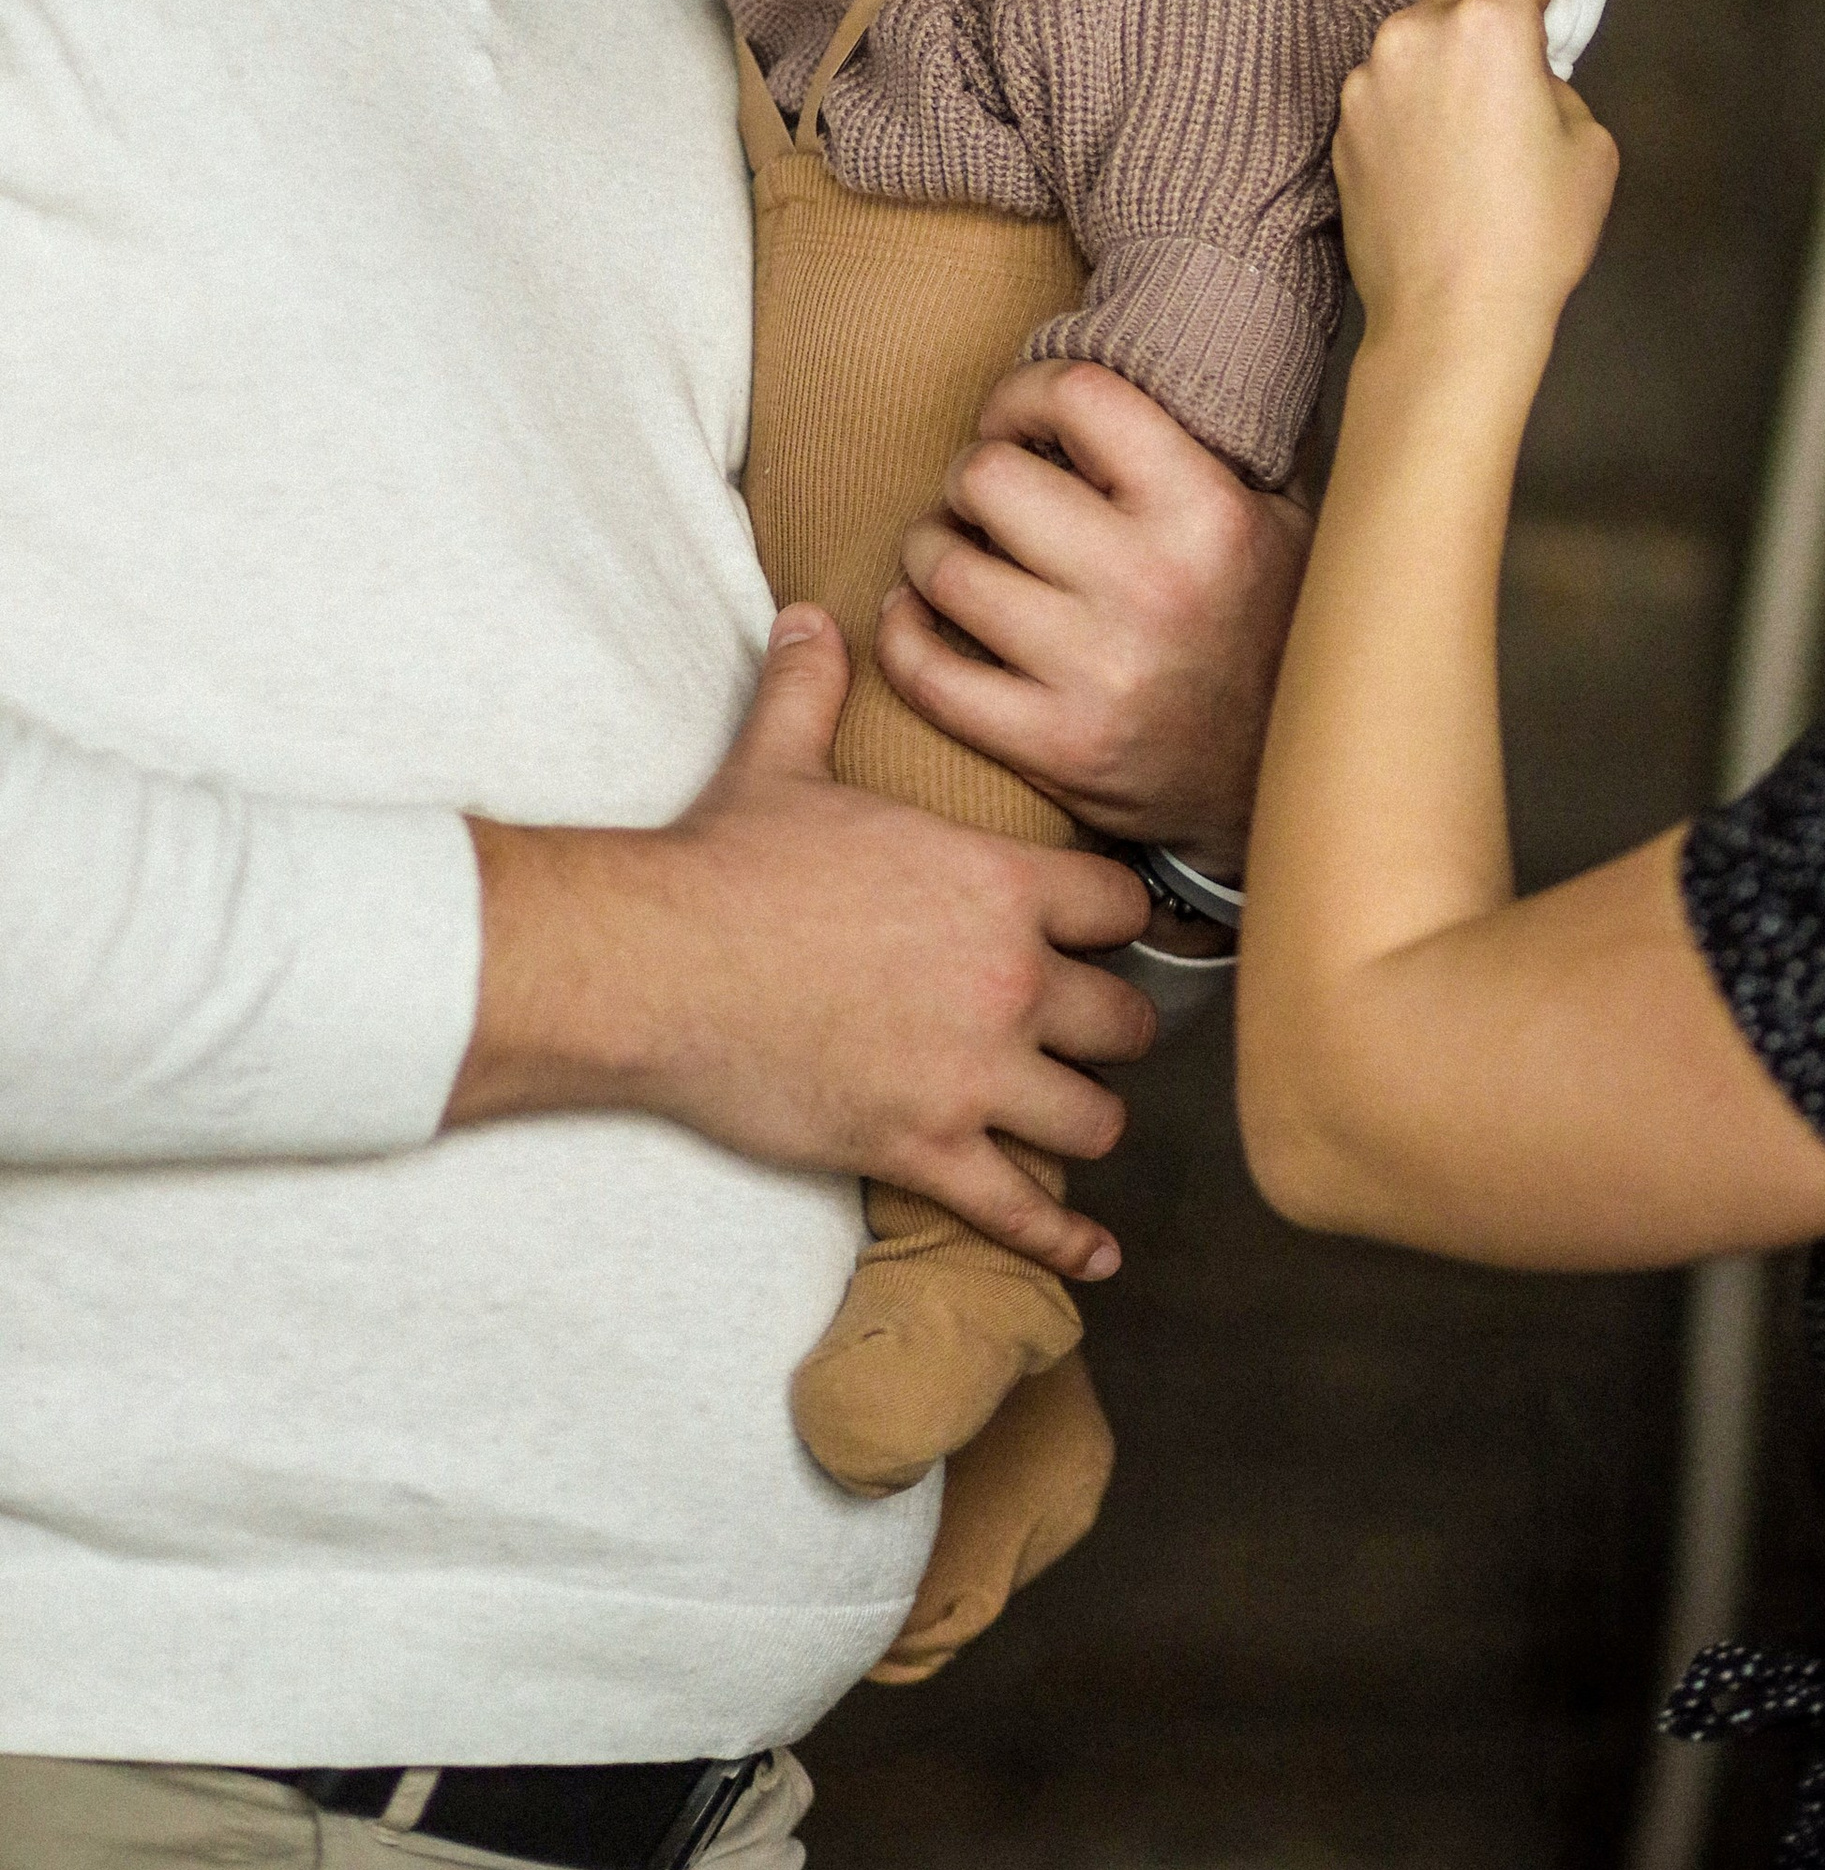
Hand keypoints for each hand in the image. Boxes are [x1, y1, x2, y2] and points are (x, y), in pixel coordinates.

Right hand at [450, 610, 1154, 1279]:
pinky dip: (1065, 1242)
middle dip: (1110, 1028)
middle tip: (1090, 1031)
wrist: (653, 962)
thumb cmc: (723, 862)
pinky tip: (1098, 1256)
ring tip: (1070, 1116)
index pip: (1121, 907)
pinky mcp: (921, 1149)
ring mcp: (970, 1074)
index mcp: (996, 885)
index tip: (1107, 934)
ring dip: (1084, 1119)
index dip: (1116, 923)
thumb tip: (809, 612)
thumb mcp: (781, 760)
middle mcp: (1008, 980)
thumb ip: (814, 686)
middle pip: (1126, 1020)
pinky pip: (1020, 1213)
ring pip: (1092, 1119)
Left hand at [874, 358, 1311, 878]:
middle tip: (986, 497)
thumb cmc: (1273, 629)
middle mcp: (1152, 586)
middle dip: (972, 476)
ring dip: (931, 548)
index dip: (1022, 393)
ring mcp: (1098, 672)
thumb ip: (1215, 435)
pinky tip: (918, 614)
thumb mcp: (1281, 515)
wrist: (1284, 784)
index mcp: (1208, 513)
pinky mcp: (1055, 747)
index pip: (1076, 396)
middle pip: (987, 477)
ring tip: (953, 551)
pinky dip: (902, 633)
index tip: (1016, 418)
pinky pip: (928, 672)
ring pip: (944, 567)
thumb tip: (1132, 340)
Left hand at [1335, 0, 1617, 357]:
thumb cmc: (1534, 233)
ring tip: (1473, 18)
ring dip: (1446, 18)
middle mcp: (1416, 35)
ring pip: (1414, 28)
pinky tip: (1435, 97)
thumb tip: (1522, 81)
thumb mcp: (1587, 144)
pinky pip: (1388, 81)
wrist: (1448, 315)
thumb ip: (1555, 86)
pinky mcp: (1343, 127)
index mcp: (1487, 27)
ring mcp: (1368, 81)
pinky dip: (1415, 75)